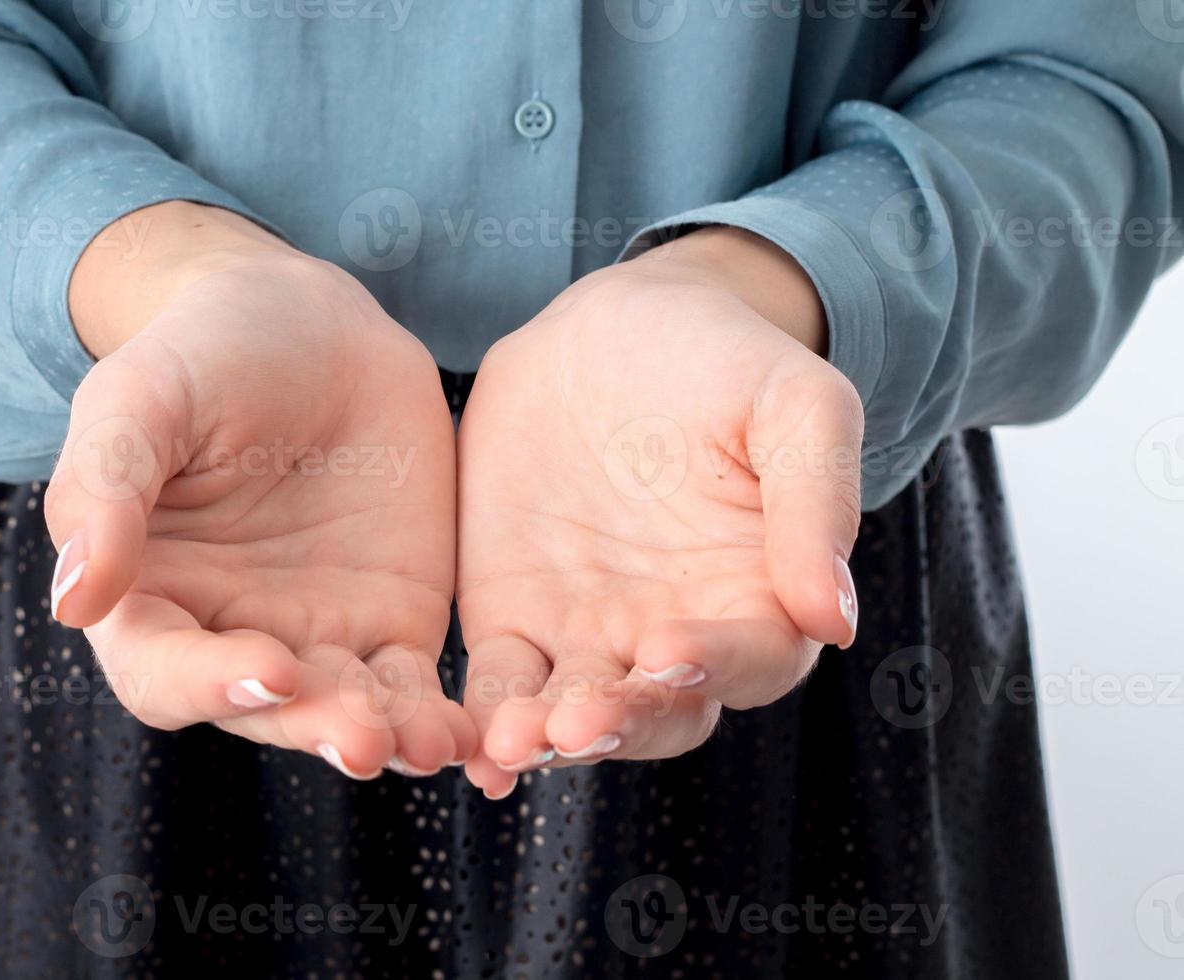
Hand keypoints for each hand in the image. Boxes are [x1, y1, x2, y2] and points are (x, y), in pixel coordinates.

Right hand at [45, 204, 473, 778]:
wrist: (315, 325)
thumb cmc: (204, 353)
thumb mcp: (139, 400)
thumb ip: (104, 491)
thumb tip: (74, 602)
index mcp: (148, 596)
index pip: (163, 672)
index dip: (209, 682)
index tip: (272, 665)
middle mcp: (228, 633)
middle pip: (263, 709)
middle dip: (312, 726)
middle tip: (364, 736)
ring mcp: (316, 635)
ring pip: (344, 711)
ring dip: (384, 736)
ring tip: (428, 743)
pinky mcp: (392, 623)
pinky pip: (414, 687)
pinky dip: (438, 716)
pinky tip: (469, 729)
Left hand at [456, 228, 863, 798]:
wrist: (609, 327)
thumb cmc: (725, 361)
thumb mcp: (794, 405)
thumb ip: (816, 503)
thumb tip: (833, 621)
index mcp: (758, 597)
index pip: (751, 660)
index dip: (715, 665)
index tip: (669, 650)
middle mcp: (675, 637)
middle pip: (659, 713)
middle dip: (620, 724)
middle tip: (576, 723)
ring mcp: (589, 636)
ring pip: (573, 713)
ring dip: (545, 736)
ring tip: (512, 740)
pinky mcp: (513, 620)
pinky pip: (499, 682)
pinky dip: (482, 718)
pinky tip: (466, 745)